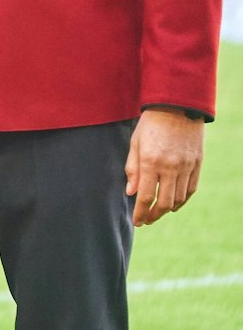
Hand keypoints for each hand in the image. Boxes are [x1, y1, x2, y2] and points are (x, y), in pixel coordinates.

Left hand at [124, 108, 203, 226]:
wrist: (177, 108)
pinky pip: (191, 189)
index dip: (141, 213)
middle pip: (164, 202)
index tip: (137, 221)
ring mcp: (186, 166)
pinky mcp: (197, 164)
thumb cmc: (150, 125)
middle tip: (147, 220)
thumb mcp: (135, 144)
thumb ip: (132, 169)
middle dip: (154, 215)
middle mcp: (170, 167)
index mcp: (150, 162)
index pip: (145, 197)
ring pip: (179, 198)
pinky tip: (174, 204)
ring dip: (168, 209)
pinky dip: (183, 200)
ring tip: (158, 212)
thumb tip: (131, 193)